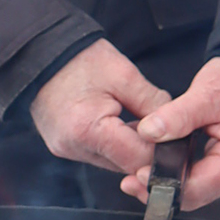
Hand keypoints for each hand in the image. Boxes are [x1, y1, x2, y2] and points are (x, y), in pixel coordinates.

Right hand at [29, 39, 171, 178]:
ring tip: (136, 119)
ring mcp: (66, 150)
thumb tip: (176, 127)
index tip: (180, 139)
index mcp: (88, 130)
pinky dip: (114, 143)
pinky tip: (118, 121)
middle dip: (148, 149)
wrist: (40, 53)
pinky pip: (99, 154)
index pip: (139, 158)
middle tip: (164, 128)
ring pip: (114, 162)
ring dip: (130, 147)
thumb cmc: (80, 60)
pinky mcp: (64, 147)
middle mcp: (74, 148)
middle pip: (127, 165)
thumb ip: (154, 105)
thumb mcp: (125, 75)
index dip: (163, 151)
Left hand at [120, 57, 219, 211]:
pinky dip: (175, 168)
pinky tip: (156, 161)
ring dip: (167, 180)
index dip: (168, 185)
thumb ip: (178, 115)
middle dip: (163, 188)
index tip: (140, 176)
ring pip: (194, 186)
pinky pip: (196, 172)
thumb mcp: (209, 93)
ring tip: (139, 169)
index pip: (201, 187)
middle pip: (196, 194)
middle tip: (131, 180)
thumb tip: (149, 132)